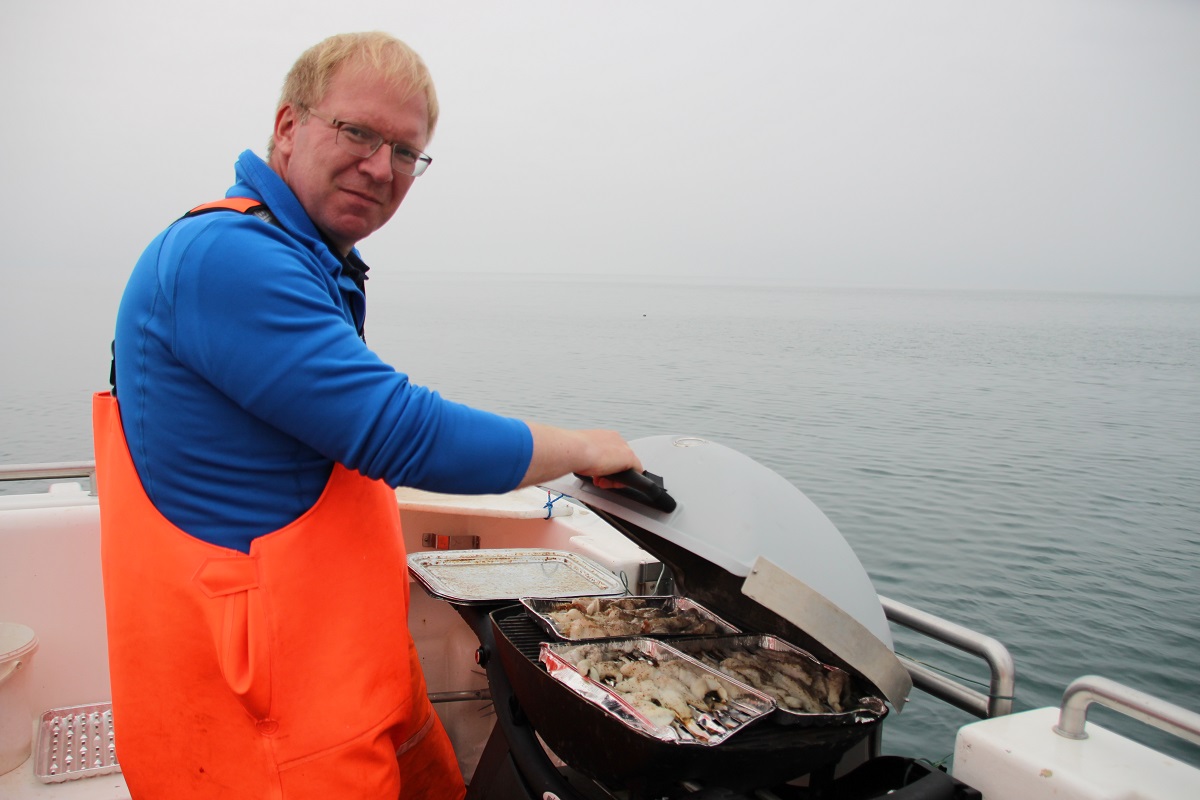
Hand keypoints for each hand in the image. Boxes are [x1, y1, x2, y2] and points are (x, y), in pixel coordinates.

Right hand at [520, 423, 642, 487]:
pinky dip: (627, 482)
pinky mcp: (629, 459)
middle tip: (598, 480)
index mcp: (601, 436)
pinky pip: (636, 472)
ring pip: (627, 467)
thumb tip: (559, 457)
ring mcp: (622, 448)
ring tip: (602, 482)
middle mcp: (614, 439)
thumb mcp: (572, 451)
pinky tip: (616, 485)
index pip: (609, 452)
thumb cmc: (567, 449)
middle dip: (610, 472)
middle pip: (620, 460)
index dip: (604, 466)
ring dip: (615, 478)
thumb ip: (574, 455)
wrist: (571, 450)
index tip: (595, 472)